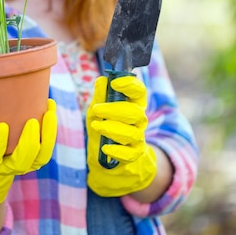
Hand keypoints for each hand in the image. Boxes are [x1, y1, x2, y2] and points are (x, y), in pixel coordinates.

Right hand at [0, 98, 56, 207]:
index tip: (2, 125)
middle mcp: (7, 168)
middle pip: (21, 162)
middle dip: (28, 143)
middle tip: (31, 121)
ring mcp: (23, 164)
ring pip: (40, 157)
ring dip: (47, 136)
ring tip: (49, 112)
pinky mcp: (35, 158)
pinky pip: (47, 149)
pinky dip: (51, 130)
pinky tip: (50, 107)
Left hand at [86, 75, 156, 196]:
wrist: (103, 152)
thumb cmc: (103, 123)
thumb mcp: (97, 108)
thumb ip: (100, 95)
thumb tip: (102, 80)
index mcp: (133, 103)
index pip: (139, 91)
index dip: (130, 85)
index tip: (115, 83)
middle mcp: (139, 119)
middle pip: (135, 112)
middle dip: (114, 109)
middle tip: (96, 109)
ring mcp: (138, 137)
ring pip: (133, 133)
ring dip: (113, 129)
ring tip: (96, 126)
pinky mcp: (134, 154)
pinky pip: (129, 154)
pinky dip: (116, 150)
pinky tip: (105, 148)